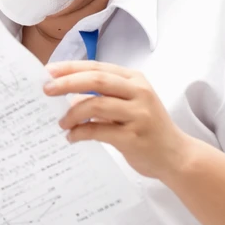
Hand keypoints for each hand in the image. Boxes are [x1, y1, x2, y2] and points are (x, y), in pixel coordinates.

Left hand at [44, 61, 197, 180]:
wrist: (177, 156)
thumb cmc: (147, 127)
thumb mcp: (127, 104)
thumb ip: (101, 96)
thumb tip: (66, 95)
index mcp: (134, 79)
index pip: (97, 67)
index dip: (70, 67)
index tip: (48, 71)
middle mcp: (139, 92)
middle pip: (96, 80)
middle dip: (67, 83)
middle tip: (46, 90)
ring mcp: (139, 114)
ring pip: (96, 105)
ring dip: (72, 113)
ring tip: (62, 123)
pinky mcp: (134, 137)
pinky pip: (99, 131)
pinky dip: (81, 133)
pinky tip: (72, 137)